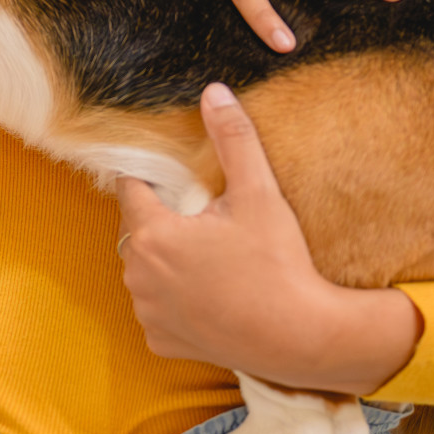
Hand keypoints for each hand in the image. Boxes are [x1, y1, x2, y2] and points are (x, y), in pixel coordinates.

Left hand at [115, 85, 421, 394]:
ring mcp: (147, 312)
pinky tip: (208, 295)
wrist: (302, 336)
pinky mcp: (160, 341)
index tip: (175, 180)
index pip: (131, 188)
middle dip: (162, 221)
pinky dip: (175, 301)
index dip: (152, 180)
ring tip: (208, 258)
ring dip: (165, 262)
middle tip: (203, 221)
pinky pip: (157, 309)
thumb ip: (233, 139)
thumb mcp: (259, 194)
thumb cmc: (278, 263)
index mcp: (152, 234)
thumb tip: (214, 92)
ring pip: (144, 271)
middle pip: (137, 230)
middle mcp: (138, 275)